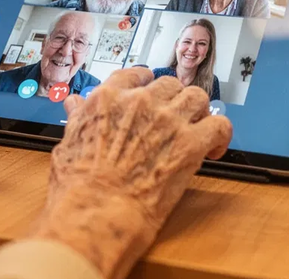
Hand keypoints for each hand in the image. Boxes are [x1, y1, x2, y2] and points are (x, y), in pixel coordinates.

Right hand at [31, 69, 232, 278]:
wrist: (98, 214)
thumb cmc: (78, 187)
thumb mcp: (68, 144)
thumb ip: (78, 118)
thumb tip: (74, 104)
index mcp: (108, 99)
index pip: (136, 75)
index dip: (146, 84)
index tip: (151, 93)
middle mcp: (140, 102)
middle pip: (170, 85)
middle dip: (174, 100)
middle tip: (175, 119)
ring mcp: (168, 120)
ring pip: (197, 97)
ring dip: (199, 111)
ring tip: (197, 129)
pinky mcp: (190, 144)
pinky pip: (219, 125)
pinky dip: (220, 136)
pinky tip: (213, 150)